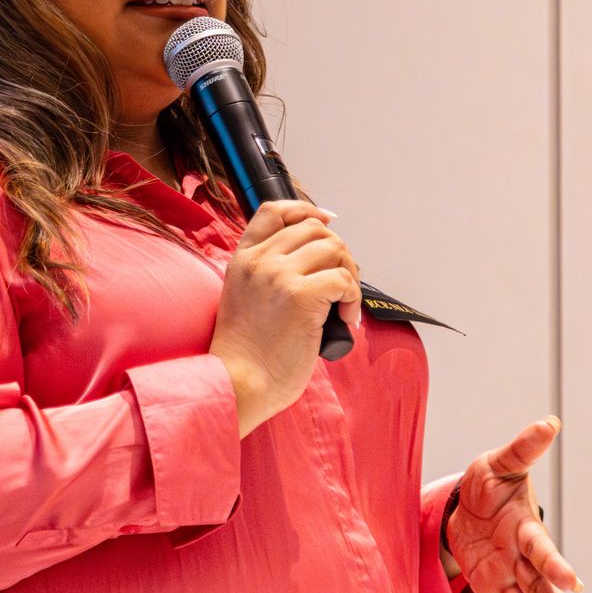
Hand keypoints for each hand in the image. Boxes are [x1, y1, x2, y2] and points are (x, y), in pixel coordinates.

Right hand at [208, 199, 362, 437]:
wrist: (238, 382)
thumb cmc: (246, 354)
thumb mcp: (244, 298)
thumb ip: (268, 275)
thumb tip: (316, 261)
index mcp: (243, 259)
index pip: (275, 210)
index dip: (306, 209)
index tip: (327, 221)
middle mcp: (260, 261)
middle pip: (314, 229)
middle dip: (338, 252)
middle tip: (341, 284)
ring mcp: (279, 275)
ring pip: (334, 249)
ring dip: (349, 274)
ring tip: (343, 304)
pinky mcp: (301, 296)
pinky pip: (344, 279)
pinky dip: (353, 298)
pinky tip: (345, 319)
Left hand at [446, 416, 591, 592]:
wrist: (469, 502)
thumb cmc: (489, 482)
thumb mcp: (499, 463)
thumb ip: (522, 448)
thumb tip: (549, 422)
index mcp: (527, 530)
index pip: (543, 550)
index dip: (557, 566)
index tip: (576, 584)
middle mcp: (521, 560)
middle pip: (545, 590)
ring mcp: (507, 578)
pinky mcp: (489, 590)